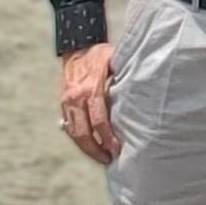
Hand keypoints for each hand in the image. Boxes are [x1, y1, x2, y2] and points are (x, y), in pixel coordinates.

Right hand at [59, 43, 120, 163]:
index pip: (99, 119)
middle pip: (84, 132)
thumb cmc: (100, 53)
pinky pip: (69, 126)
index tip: (116, 148)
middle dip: (96, 149)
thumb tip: (142, 89)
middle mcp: (76, 97)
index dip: (107, 137)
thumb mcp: (114, 60)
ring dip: (87, 148)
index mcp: (91, 88)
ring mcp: (67, 102)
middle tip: (109, 158)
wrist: (77, 46)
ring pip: (74, 133)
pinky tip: (89, 145)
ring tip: (101, 156)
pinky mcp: (62, 104)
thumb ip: (124, 76)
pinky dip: (78, 138)